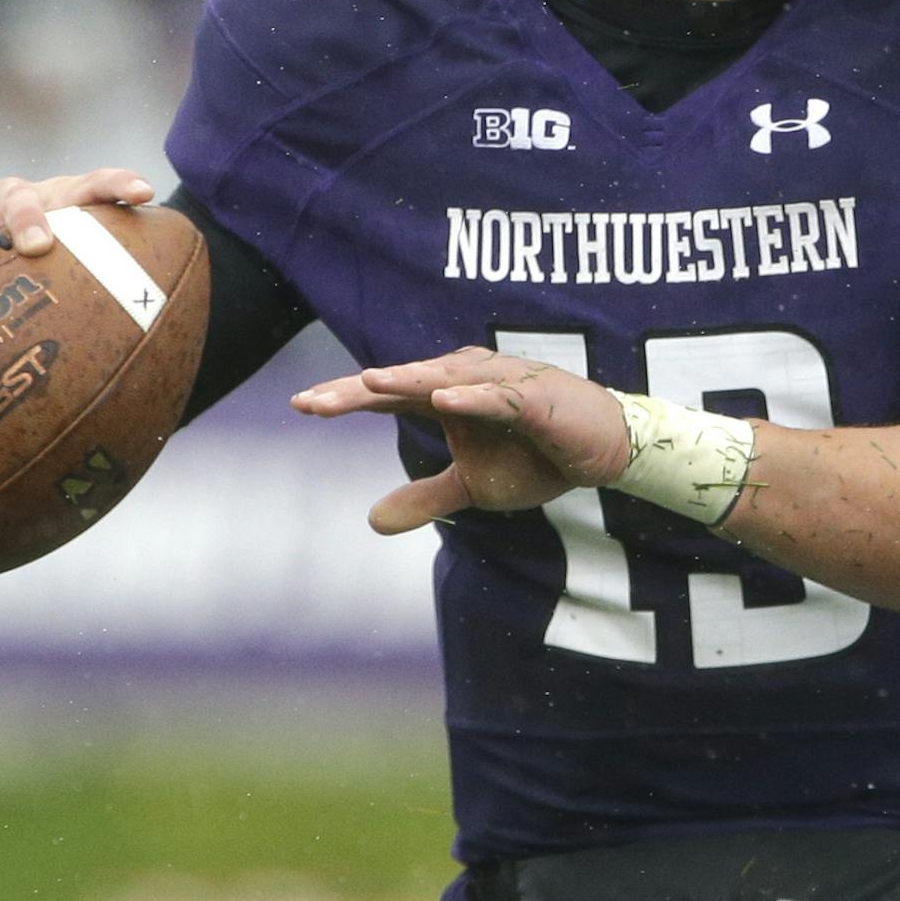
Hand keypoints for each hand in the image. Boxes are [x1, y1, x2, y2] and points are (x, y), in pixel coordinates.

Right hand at [0, 167, 157, 310]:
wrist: (22, 253)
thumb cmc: (71, 262)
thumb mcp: (104, 265)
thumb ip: (137, 275)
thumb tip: (180, 319)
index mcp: (64, 197)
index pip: (97, 185)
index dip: (120, 184)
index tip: (143, 194)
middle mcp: (16, 201)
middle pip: (23, 199)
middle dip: (30, 219)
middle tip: (39, 246)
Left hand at [291, 347, 632, 532]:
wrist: (601, 449)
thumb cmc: (536, 456)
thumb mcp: (473, 487)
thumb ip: (425, 496)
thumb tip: (370, 521)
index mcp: (444, 397)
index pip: (385, 395)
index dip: (344, 398)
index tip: (299, 405)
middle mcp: (465, 380)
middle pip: (402, 382)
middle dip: (357, 390)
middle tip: (311, 402)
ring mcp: (499, 384)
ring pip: (444, 379)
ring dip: (407, 379)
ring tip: (369, 381)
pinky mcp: (534, 396)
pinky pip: (498, 396)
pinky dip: (472, 397)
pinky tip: (443, 400)